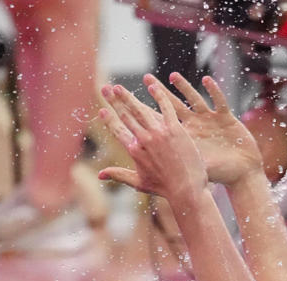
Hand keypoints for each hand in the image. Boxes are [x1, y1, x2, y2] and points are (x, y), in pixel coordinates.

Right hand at [99, 80, 206, 204]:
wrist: (187, 190)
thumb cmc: (164, 189)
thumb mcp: (139, 183)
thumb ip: (119, 175)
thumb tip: (99, 175)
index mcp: (134, 151)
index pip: (118, 131)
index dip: (109, 120)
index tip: (102, 111)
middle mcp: (144, 139)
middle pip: (125, 116)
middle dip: (113, 102)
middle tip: (105, 89)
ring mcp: (159, 133)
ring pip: (141, 109)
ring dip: (128, 96)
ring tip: (119, 87)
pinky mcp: (175, 129)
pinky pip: (166, 107)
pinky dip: (158, 95)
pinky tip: (152, 85)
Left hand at [148, 72, 263, 186]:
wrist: (243, 173)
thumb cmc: (221, 175)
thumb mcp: (198, 169)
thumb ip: (182, 163)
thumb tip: (159, 164)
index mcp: (186, 138)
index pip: (163, 120)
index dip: (149, 108)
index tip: (136, 100)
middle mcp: (196, 125)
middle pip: (174, 104)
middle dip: (160, 91)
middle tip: (146, 77)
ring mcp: (210, 120)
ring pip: (195, 98)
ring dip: (184, 87)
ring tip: (173, 76)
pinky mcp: (226, 118)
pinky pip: (219, 101)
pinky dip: (214, 91)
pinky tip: (207, 80)